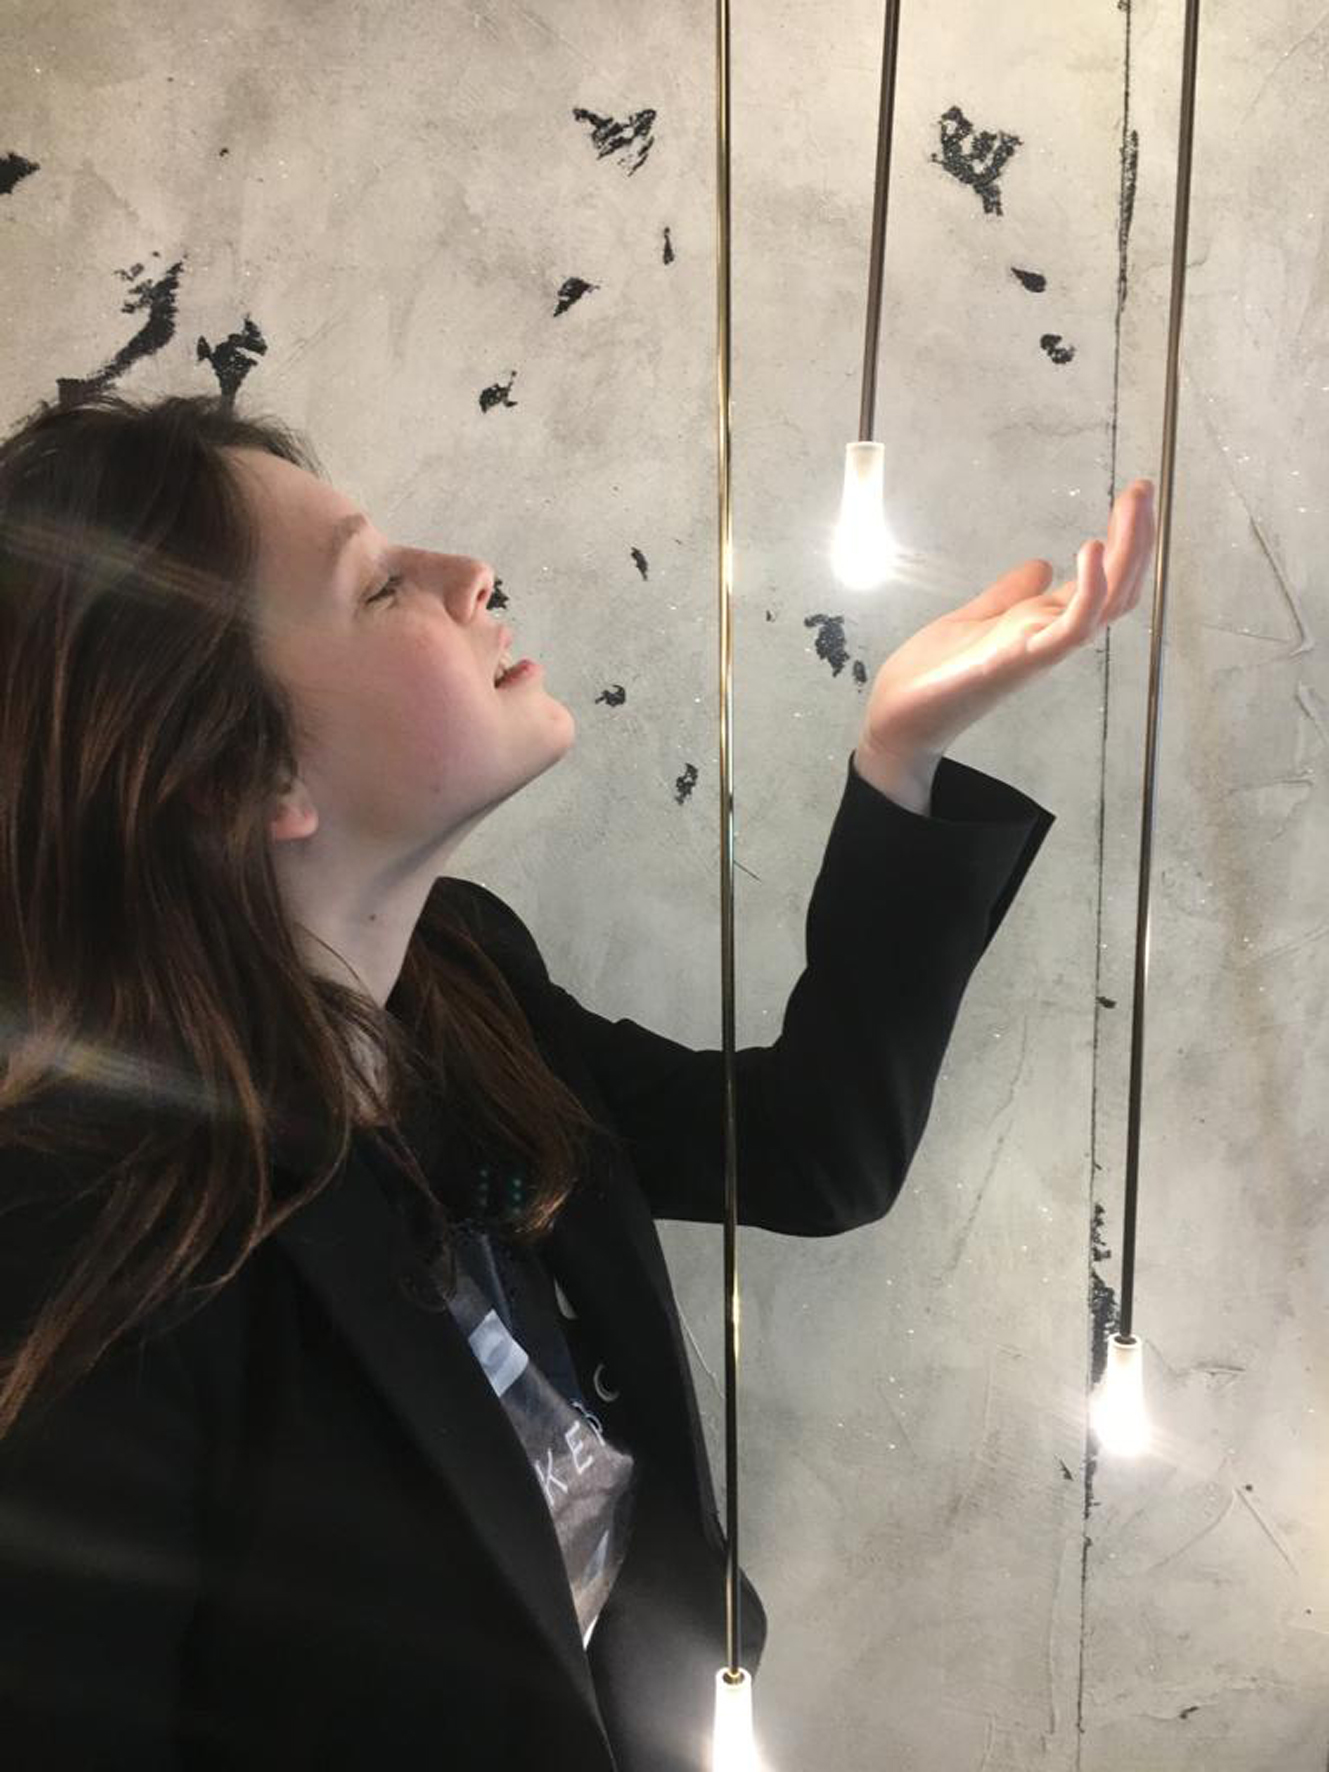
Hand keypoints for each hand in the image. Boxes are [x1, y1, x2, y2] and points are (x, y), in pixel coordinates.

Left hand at [856, 479, 1156, 771]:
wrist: (901, 718)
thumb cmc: (936, 675)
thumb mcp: (977, 617)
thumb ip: (1010, 593)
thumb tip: (1041, 565)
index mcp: (1044, 624)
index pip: (1103, 581)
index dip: (1124, 542)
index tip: (1133, 498)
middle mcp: (1053, 635)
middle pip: (1117, 587)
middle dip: (1137, 536)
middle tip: (1144, 488)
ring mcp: (1042, 648)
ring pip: (1107, 602)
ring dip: (1128, 552)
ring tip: (1133, 506)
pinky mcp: (1023, 659)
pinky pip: (1072, 626)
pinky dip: (1089, 587)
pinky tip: (1093, 548)